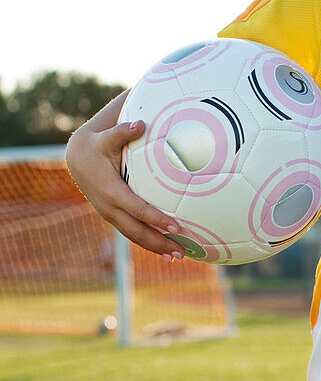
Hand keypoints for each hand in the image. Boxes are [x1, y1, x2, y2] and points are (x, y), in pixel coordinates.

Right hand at [66, 110, 182, 257]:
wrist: (77, 157)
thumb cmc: (97, 145)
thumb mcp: (107, 137)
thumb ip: (123, 131)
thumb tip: (140, 123)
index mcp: (111, 191)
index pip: (138, 209)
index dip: (157, 219)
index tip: (177, 226)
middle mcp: (109, 207)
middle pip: (137, 231)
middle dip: (160, 243)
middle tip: (183, 253)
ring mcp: (110, 214)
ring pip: (134, 236)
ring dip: (155, 248)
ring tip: (177, 257)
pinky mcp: (112, 216)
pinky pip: (130, 233)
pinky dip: (147, 242)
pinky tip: (164, 249)